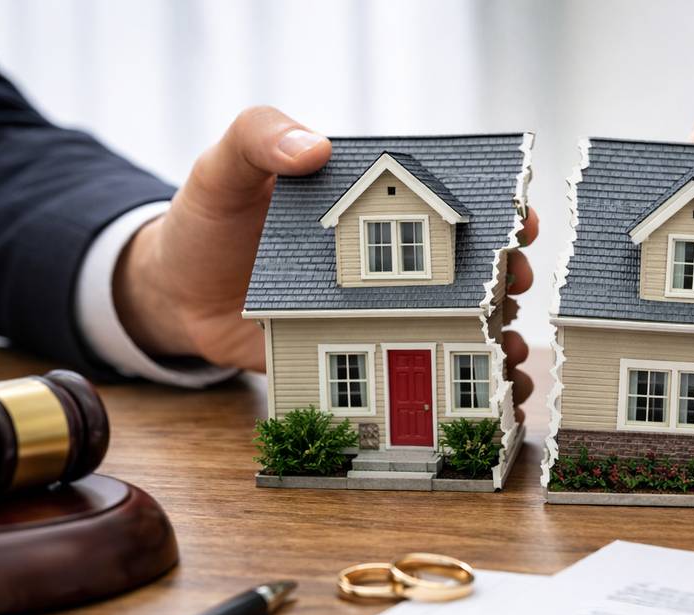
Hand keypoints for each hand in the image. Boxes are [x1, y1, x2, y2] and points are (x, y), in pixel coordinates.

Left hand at [113, 106, 537, 413]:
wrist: (174, 293)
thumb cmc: (207, 219)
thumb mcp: (226, 168)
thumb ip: (260, 138)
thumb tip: (314, 146)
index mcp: (369, 200)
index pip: (446, 197)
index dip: (492, 210)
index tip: (520, 226)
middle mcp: (386, 255)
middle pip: (466, 266)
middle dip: (506, 279)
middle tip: (514, 289)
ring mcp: (377, 307)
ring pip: (455, 321)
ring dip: (497, 338)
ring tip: (511, 354)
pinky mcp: (357, 351)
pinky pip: (416, 366)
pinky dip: (457, 381)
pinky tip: (485, 398)